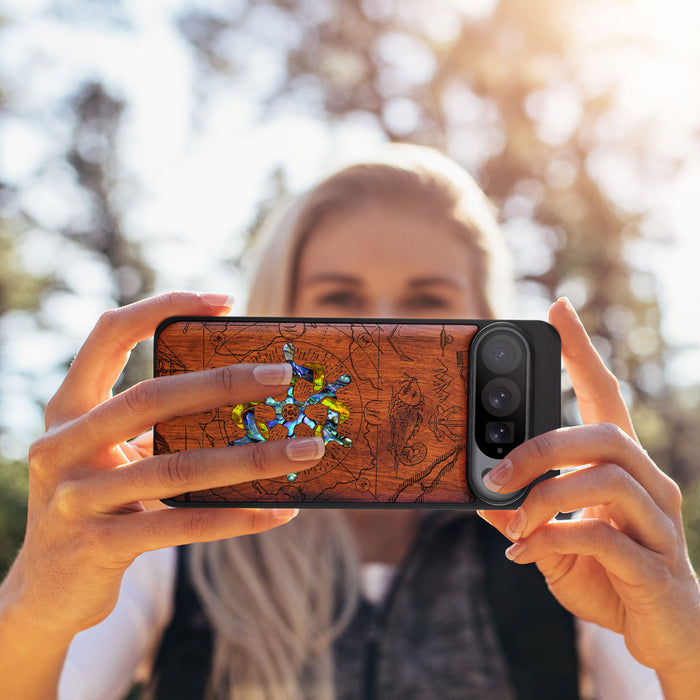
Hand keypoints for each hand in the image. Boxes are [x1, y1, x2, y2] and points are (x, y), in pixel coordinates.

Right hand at [3, 292, 324, 639]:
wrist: (46, 590)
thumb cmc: (98, 504)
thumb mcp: (112, 455)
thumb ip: (156, 427)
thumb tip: (248, 401)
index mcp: (68, 409)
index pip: (108, 334)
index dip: (162, 307)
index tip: (224, 301)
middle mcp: (62, 445)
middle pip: (151, 397)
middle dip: (224, 383)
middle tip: (285, 375)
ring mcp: (76, 497)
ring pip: (177, 467)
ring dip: (252, 458)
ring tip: (307, 450)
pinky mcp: (98, 546)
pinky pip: (182, 525)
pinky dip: (237, 517)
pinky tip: (280, 511)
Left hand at [478, 298, 699, 690]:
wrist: (663, 634)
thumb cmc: (609, 576)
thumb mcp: (553, 540)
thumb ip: (522, 515)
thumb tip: (480, 495)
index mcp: (621, 468)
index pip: (605, 395)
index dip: (582, 352)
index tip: (558, 309)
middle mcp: (649, 484)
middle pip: (604, 434)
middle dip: (541, 447)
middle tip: (495, 472)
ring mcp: (659, 523)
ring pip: (606, 479)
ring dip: (544, 497)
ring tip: (511, 522)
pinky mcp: (657, 566)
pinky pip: (604, 538)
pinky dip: (553, 540)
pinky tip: (523, 554)